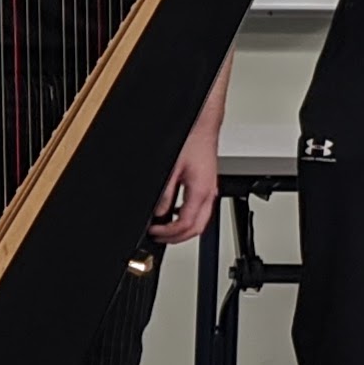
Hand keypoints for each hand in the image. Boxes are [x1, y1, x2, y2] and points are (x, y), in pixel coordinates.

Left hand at [152, 129, 220, 244]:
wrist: (202, 126)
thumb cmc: (191, 141)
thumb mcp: (171, 168)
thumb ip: (165, 193)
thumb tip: (158, 212)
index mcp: (201, 191)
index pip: (186, 224)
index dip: (168, 233)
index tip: (154, 232)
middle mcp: (209, 194)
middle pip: (196, 229)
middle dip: (177, 238)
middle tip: (159, 237)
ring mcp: (210, 190)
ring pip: (200, 221)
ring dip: (183, 229)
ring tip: (165, 229)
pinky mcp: (207, 185)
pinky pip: (200, 210)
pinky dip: (187, 218)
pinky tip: (175, 214)